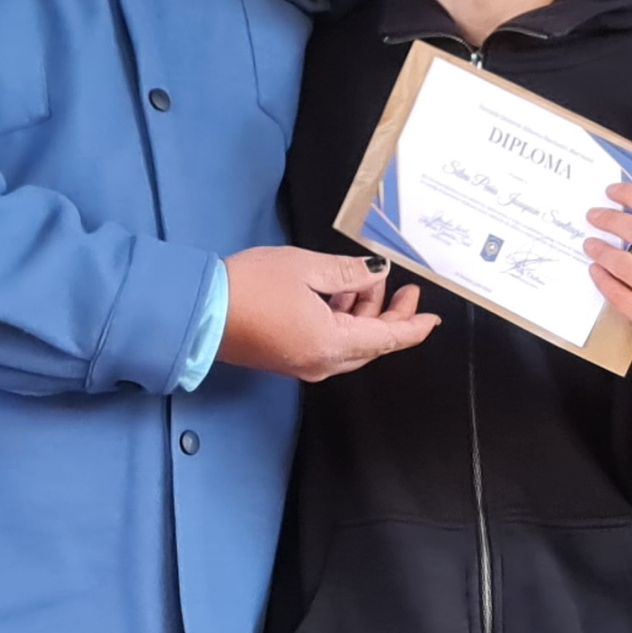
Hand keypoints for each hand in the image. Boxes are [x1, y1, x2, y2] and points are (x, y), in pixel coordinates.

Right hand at [214, 245, 434, 382]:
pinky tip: (337, 296)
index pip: (387, 339)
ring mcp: (303, 364)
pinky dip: (341, 322)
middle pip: (371, 345)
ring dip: (363, 316)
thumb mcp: (307, 268)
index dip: (413, 327)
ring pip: (350, 344)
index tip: (432, 317)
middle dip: (390, 317)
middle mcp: (321, 362)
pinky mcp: (287, 358)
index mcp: (332, 343)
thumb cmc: (249, 287)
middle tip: (404, 290)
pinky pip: (328, 344)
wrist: (199, 312)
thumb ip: (349, 273)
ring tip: (364, 282)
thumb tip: (378, 272)